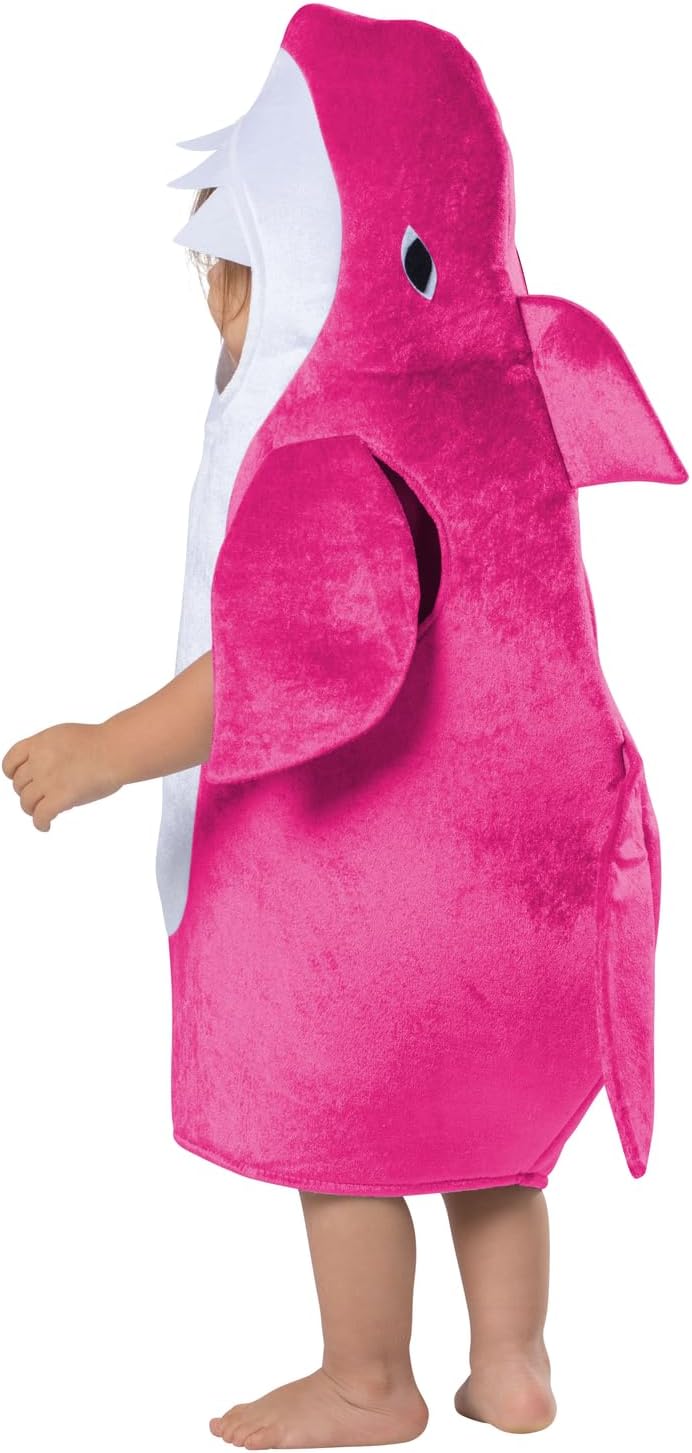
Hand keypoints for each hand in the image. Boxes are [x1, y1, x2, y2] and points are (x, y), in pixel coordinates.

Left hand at [2, 723, 121, 831]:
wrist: (116, 750)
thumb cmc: (103, 742)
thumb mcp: (66, 736)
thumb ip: (52, 751)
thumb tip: (50, 772)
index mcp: (40, 743)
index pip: (11, 761)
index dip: (12, 774)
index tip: (20, 780)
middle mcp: (39, 761)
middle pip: (19, 785)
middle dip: (27, 792)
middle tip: (41, 798)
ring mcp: (47, 780)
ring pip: (26, 802)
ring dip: (32, 809)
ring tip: (42, 814)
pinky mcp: (59, 797)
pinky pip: (40, 816)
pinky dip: (40, 824)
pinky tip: (46, 826)